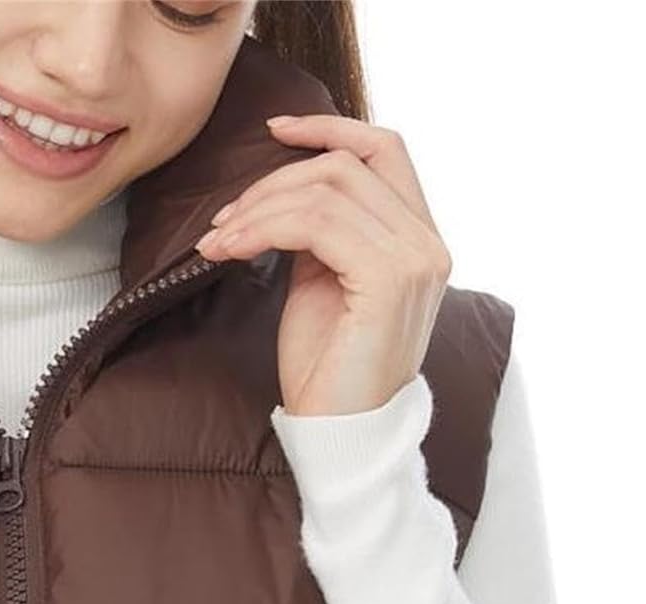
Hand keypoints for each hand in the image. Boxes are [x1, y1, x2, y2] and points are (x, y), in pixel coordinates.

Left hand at [194, 114, 451, 416]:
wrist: (339, 433)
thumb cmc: (326, 369)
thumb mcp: (320, 284)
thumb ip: (319, 233)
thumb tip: (282, 192)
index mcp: (417, 239)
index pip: (384, 150)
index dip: (329, 128)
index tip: (274, 131)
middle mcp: (427, 243)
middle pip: (346, 165)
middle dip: (273, 182)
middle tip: (223, 219)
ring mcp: (415, 260)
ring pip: (328, 191)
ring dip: (259, 208)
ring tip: (218, 240)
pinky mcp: (389, 280)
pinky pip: (319, 224)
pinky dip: (266, 228)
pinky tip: (233, 250)